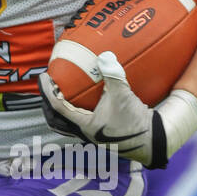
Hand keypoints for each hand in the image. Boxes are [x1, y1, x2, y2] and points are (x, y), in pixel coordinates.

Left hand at [39, 50, 167, 167]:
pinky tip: (85, 99)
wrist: (152, 140)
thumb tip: (104, 55)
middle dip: (48, 104)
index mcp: (85, 125)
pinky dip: (77, 110)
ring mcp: (92, 135)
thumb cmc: (136, 122)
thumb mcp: (123, 95)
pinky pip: (81, 121)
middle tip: (47, 87)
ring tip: (61, 94)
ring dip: (61, 110)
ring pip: (67, 124)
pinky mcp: (101, 133)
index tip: (44, 77)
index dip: (48, 91)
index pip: (58, 107)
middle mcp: (85, 133)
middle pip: (56, 120)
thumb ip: (113, 75)